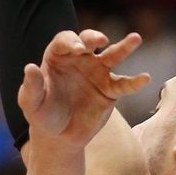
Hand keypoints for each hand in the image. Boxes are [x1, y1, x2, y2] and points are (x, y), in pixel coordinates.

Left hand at [18, 30, 149, 149]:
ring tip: (136, 38)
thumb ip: (32, 86)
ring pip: (112, 55)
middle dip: (93, 37)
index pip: (65, 40)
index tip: (76, 48)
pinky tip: (145, 78)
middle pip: (89, 40)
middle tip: (99, 40)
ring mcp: (97, 73)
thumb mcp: (31, 103)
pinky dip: (135, 82)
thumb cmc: (42, 115)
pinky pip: (124, 84)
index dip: (70, 41)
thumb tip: (30, 67)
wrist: (59, 137)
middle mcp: (80, 59)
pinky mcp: (110, 90)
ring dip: (124, 46)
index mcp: (58, 56)